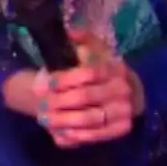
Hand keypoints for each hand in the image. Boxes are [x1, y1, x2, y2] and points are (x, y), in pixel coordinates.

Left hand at [32, 32, 140, 148]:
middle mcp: (122, 90)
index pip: (88, 73)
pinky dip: (76, 135)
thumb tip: (72, 30)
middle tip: (40, 104)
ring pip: (89, 119)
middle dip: (59, 101)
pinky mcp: (121, 128)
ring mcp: (123, 111)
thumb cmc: (104, 70)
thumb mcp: (96, 51)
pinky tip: (59, 133)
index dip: (65, 78)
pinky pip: (96, 135)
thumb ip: (84, 39)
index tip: (47, 83)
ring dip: (63, 120)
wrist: (126, 93)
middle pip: (85, 97)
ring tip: (43, 119)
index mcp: (115, 68)